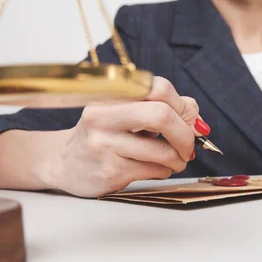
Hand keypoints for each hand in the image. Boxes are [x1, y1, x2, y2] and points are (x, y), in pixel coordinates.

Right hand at [45, 77, 207, 196]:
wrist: (63, 162)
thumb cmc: (103, 134)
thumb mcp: (125, 113)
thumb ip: (162, 108)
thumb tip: (198, 121)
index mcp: (111, 95)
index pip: (158, 89)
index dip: (183, 107)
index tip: (190, 121)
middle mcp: (103, 117)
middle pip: (162, 116)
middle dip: (186, 134)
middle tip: (189, 145)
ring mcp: (105, 145)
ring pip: (163, 151)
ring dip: (178, 159)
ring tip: (174, 160)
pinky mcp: (110, 172)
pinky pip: (154, 170)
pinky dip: (165, 170)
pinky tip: (156, 168)